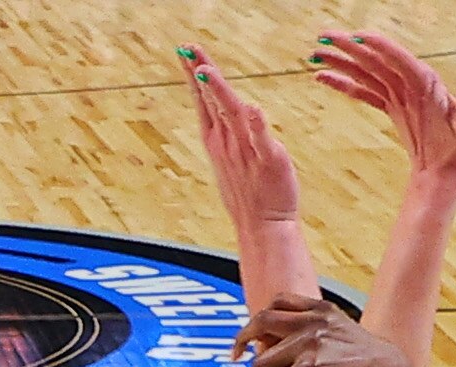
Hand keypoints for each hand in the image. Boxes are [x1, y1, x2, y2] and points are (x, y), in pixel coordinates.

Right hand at [182, 47, 301, 228]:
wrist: (263, 228)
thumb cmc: (249, 195)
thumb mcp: (231, 159)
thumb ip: (229, 131)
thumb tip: (231, 108)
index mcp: (218, 141)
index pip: (204, 101)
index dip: (195, 76)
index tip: (185, 52)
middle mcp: (228, 143)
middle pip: (213, 101)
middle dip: (201, 74)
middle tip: (189, 49)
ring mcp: (247, 152)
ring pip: (231, 115)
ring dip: (219, 92)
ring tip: (208, 70)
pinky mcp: (270, 162)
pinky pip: (262, 141)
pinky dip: (257, 125)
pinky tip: (252, 108)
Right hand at [312, 29, 455, 178]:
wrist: (446, 169)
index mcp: (428, 85)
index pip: (401, 60)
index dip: (380, 47)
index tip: (358, 36)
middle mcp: (411, 82)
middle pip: (376, 59)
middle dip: (349, 47)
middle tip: (322, 36)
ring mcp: (398, 93)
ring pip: (365, 72)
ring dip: (341, 62)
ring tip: (314, 55)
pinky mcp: (390, 105)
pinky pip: (364, 90)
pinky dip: (344, 84)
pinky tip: (322, 78)